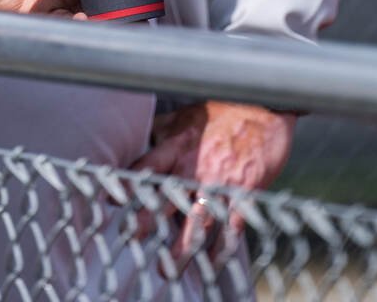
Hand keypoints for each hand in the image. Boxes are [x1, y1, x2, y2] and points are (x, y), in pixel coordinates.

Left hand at [133, 101, 294, 262]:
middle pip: (166, 200)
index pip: (147, 168)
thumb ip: (161, 131)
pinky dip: (220, 250)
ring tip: (167, 269)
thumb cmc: (221, 112)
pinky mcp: (245, 195)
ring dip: (181, 249)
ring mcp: (221, 183)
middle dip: (147, 222)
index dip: (129, 186)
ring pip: (198, 222)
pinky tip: (211, 264)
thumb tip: (138, 138)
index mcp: (178, 146)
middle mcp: (196, 167)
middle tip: (131, 239)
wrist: (264, 108)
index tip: (111, 203)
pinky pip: (231, 228)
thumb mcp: (185, 116)